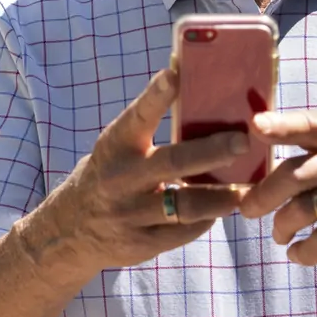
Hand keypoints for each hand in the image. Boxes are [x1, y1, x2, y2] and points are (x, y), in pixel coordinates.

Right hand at [54, 69, 248, 269]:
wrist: (70, 231)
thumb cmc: (109, 173)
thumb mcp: (118, 146)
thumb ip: (148, 123)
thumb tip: (186, 76)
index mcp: (116, 146)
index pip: (138, 116)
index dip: (156, 95)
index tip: (175, 72)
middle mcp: (121, 179)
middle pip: (173, 163)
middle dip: (212, 151)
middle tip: (243, 141)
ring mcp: (131, 214)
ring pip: (187, 205)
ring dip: (221, 196)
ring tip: (246, 188)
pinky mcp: (141, 244)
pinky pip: (183, 232)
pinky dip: (206, 219)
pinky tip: (222, 209)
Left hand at [239, 111, 316, 284]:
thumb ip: (306, 153)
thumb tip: (249, 161)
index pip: (310, 125)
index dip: (282, 126)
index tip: (254, 126)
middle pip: (295, 175)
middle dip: (263, 196)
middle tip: (248, 210)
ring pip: (304, 210)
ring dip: (282, 226)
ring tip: (279, 234)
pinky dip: (303, 251)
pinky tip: (297, 252)